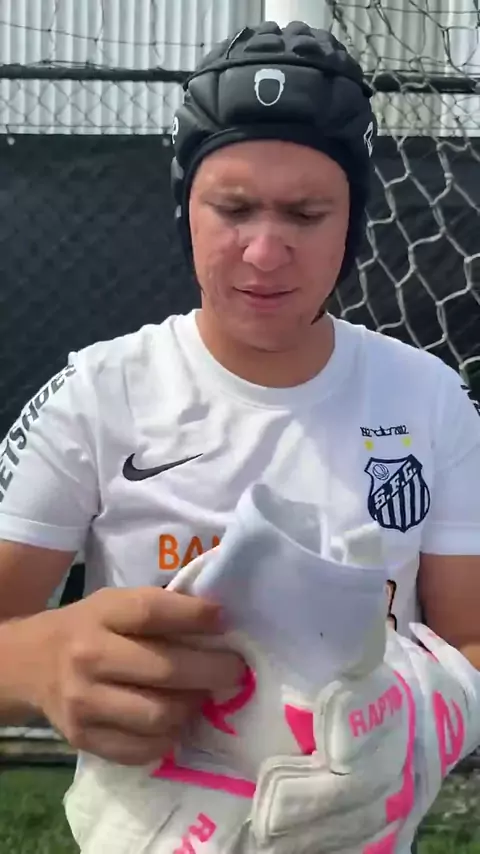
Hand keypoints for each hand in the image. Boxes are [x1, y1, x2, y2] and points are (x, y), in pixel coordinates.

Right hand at [31, 586, 243, 764]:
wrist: (31, 664)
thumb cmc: (90, 628)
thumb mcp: (115, 604)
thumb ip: (159, 612)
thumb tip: (220, 623)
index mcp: (101, 614)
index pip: (152, 612)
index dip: (193, 616)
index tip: (223, 620)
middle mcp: (89, 657)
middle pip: (165, 669)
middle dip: (212, 671)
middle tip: (235, 671)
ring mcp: (84, 702)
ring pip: (158, 715)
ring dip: (191, 707)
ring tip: (202, 697)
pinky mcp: (83, 738)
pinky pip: (142, 749)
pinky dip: (168, 737)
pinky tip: (175, 721)